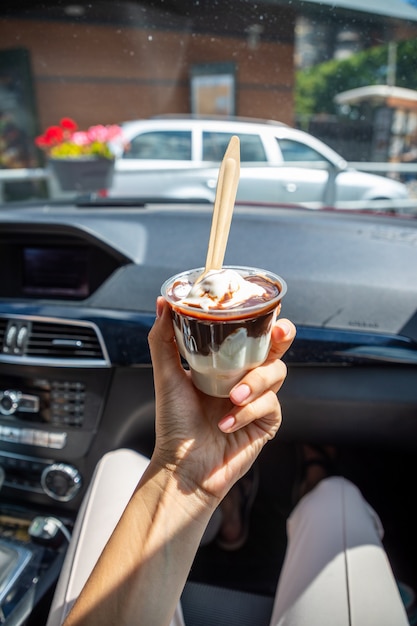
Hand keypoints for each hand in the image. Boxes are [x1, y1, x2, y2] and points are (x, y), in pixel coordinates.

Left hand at [148, 297, 295, 502]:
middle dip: (283, 336)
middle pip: (276, 349)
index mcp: (226, 365)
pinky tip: (226, 423)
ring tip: (232, 396)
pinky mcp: (266, 422)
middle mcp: (245, 379)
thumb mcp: (166, 376)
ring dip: (256, 381)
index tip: (263, 305)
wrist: (183, 467)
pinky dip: (248, 411)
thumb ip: (164, 339)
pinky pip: (270, 405)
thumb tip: (163, 303)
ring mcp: (258, 400)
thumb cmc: (175, 423)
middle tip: (280, 331)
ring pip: (276, 373)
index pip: (250, 336)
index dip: (262, 319)